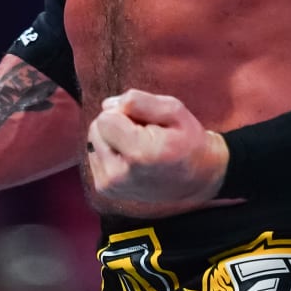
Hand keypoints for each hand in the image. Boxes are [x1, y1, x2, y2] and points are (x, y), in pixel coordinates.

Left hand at [86, 89, 227, 208]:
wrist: (196, 180)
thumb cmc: (187, 142)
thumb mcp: (174, 110)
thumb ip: (139, 101)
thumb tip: (106, 105)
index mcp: (140, 154)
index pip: (105, 118)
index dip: (125, 112)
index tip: (146, 122)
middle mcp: (120, 174)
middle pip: (96, 128)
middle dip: (117, 124)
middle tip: (145, 134)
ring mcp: (111, 185)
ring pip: (94, 141)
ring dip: (113, 138)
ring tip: (140, 146)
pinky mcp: (105, 189)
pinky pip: (95, 155)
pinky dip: (111, 151)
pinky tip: (132, 158)